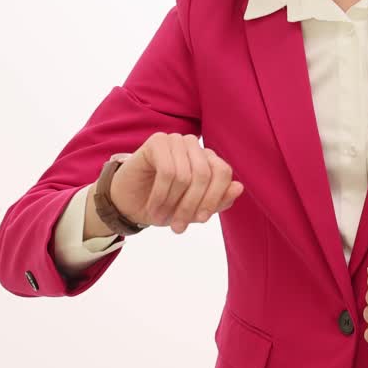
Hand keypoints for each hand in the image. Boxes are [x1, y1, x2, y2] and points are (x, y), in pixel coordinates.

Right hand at [111, 132, 244, 233]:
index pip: (222, 173)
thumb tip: (239, 187)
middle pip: (204, 175)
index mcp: (208, 159)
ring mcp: (176, 140)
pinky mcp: (157, 141)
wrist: (128, 201)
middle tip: (178, 227)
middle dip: (191, 205)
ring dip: (172, 203)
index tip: (199, 220)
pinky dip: (160, 195)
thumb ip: (217, 200)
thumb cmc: (164, 204)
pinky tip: (153, 208)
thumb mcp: (192, 209)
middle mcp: (195, 146)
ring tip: (160, 219)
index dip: (213, 198)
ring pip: (185, 175)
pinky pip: (167, 171)